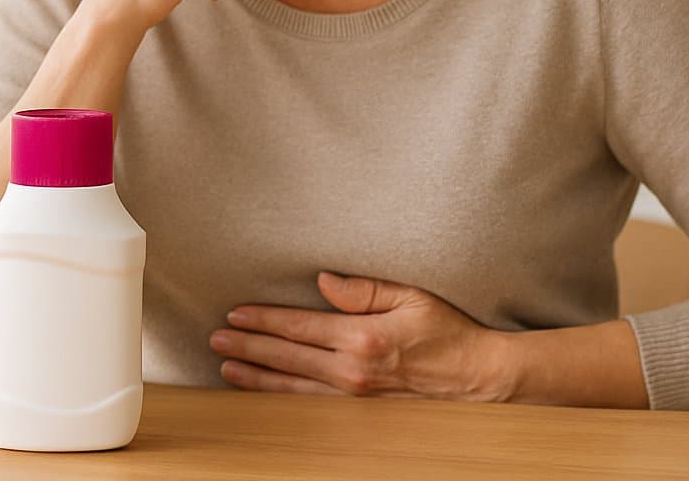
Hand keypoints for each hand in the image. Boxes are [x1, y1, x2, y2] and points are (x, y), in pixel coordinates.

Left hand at [209, 272, 509, 400]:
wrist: (474, 376)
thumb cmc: (445, 329)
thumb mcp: (410, 295)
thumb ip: (364, 288)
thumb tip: (322, 281)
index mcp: (362, 337)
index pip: (300, 327)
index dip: (264, 320)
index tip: (235, 314)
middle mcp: (352, 370)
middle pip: (287, 357)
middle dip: (248, 348)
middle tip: (215, 340)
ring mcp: (354, 394)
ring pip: (292, 386)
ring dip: (257, 376)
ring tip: (227, 368)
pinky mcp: (359, 408)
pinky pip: (311, 403)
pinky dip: (282, 397)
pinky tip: (264, 391)